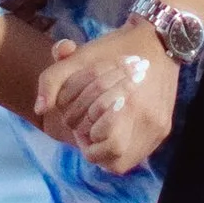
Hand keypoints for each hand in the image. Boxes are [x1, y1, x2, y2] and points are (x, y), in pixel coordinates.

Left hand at [36, 22, 172, 171]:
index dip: (83, 136)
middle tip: (87, 127)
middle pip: (111, 156)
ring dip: (106, 153)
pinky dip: (122, 149)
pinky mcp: (165, 128)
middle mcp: (147, 119)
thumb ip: (52, 80)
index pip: (97, 142)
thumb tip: (39, 109)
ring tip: (99, 132)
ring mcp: (158, 127)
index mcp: (126, 102)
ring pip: (124, 162)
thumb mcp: (79, 58)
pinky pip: (138, 154)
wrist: (157, 40)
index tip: (80, 122)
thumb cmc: (113, 49)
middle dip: (93, 144)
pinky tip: (114, 131)